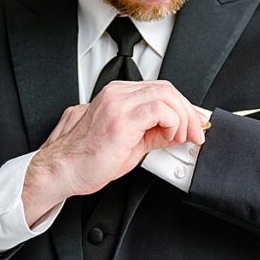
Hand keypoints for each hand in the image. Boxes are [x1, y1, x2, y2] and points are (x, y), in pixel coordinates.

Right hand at [23, 80, 205, 224]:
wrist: (63, 170)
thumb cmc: (86, 159)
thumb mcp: (128, 142)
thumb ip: (152, 133)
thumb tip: (175, 132)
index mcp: (116, 96)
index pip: (159, 90)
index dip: (182, 107)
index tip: (193, 125)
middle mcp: (116, 95)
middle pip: (166, 89)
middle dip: (188, 112)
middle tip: (196, 133)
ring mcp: (117, 104)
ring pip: (166, 95)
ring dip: (183, 118)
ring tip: (181, 138)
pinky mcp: (120, 119)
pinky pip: (159, 109)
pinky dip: (172, 123)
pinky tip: (167, 138)